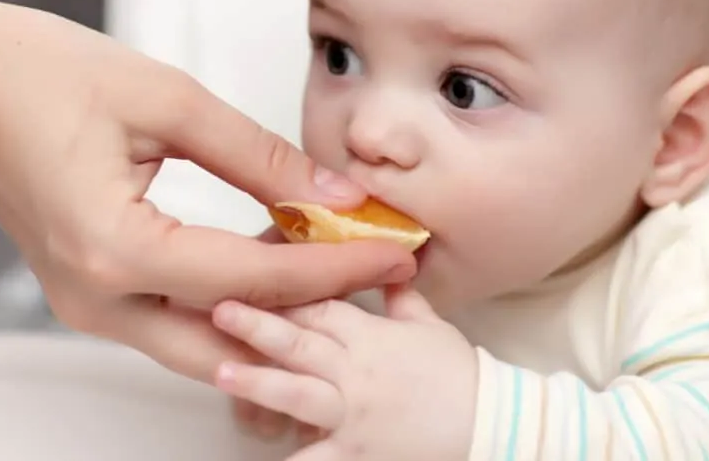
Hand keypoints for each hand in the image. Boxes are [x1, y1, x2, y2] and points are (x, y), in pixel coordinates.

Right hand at [0, 0, 416, 382]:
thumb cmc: (35, 73)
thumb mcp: (167, 100)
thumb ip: (259, 157)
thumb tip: (330, 195)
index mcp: (113, 250)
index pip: (255, 279)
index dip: (335, 266)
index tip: (393, 251)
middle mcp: (95, 296)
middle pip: (232, 341)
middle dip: (314, 314)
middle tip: (380, 278)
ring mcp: (85, 301)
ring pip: (203, 341)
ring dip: (273, 310)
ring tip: (339, 264)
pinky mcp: (86, 287)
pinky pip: (174, 315)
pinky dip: (230, 297)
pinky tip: (274, 256)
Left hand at [212, 286, 478, 459]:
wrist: (489, 424)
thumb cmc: (460, 375)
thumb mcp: (431, 326)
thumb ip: (401, 298)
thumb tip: (389, 266)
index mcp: (372, 337)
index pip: (322, 308)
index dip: (286, 293)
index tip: (253, 277)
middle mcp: (357, 372)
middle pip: (302, 343)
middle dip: (258, 325)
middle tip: (219, 309)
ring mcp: (353, 414)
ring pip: (299, 394)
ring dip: (258, 381)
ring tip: (221, 371)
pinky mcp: (356, 453)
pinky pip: (317, 457)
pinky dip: (294, 457)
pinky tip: (265, 455)